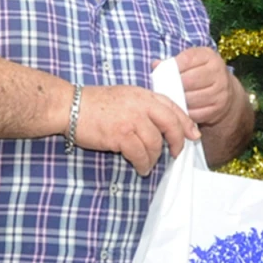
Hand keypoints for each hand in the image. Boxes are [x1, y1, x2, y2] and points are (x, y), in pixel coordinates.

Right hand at [73, 85, 199, 175]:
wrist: (70, 106)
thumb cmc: (94, 103)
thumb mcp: (124, 95)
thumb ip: (143, 105)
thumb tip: (160, 123)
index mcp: (143, 94)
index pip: (173, 106)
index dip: (186, 122)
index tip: (193, 134)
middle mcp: (141, 105)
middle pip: (170, 125)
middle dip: (176, 142)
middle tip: (175, 153)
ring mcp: (132, 120)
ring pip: (155, 144)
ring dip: (154, 158)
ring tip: (148, 165)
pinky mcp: (121, 135)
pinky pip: (140, 154)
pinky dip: (142, 164)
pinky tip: (140, 167)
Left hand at [171, 47, 238, 125]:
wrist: (225, 91)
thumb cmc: (200, 74)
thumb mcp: (191, 62)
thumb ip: (174, 62)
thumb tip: (156, 65)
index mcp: (210, 56)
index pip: (187, 59)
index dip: (173, 66)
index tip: (165, 72)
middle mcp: (218, 72)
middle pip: (188, 80)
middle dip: (174, 85)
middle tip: (165, 88)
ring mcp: (220, 91)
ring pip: (191, 98)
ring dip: (178, 100)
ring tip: (172, 98)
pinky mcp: (218, 108)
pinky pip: (195, 112)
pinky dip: (185, 112)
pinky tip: (181, 108)